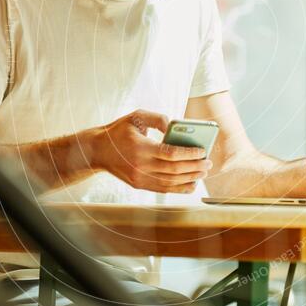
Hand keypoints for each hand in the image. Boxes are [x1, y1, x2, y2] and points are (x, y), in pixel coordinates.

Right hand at [89, 109, 211, 192]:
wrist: (98, 150)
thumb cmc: (119, 130)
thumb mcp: (136, 116)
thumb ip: (158, 118)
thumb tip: (175, 125)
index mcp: (140, 147)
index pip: (170, 154)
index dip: (189, 154)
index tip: (202, 151)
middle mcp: (140, 166)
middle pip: (174, 170)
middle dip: (194, 167)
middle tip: (208, 163)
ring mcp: (139, 178)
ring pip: (170, 182)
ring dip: (190, 179)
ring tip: (203, 172)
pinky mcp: (139, 185)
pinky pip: (163, 189)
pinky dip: (179, 188)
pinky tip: (191, 184)